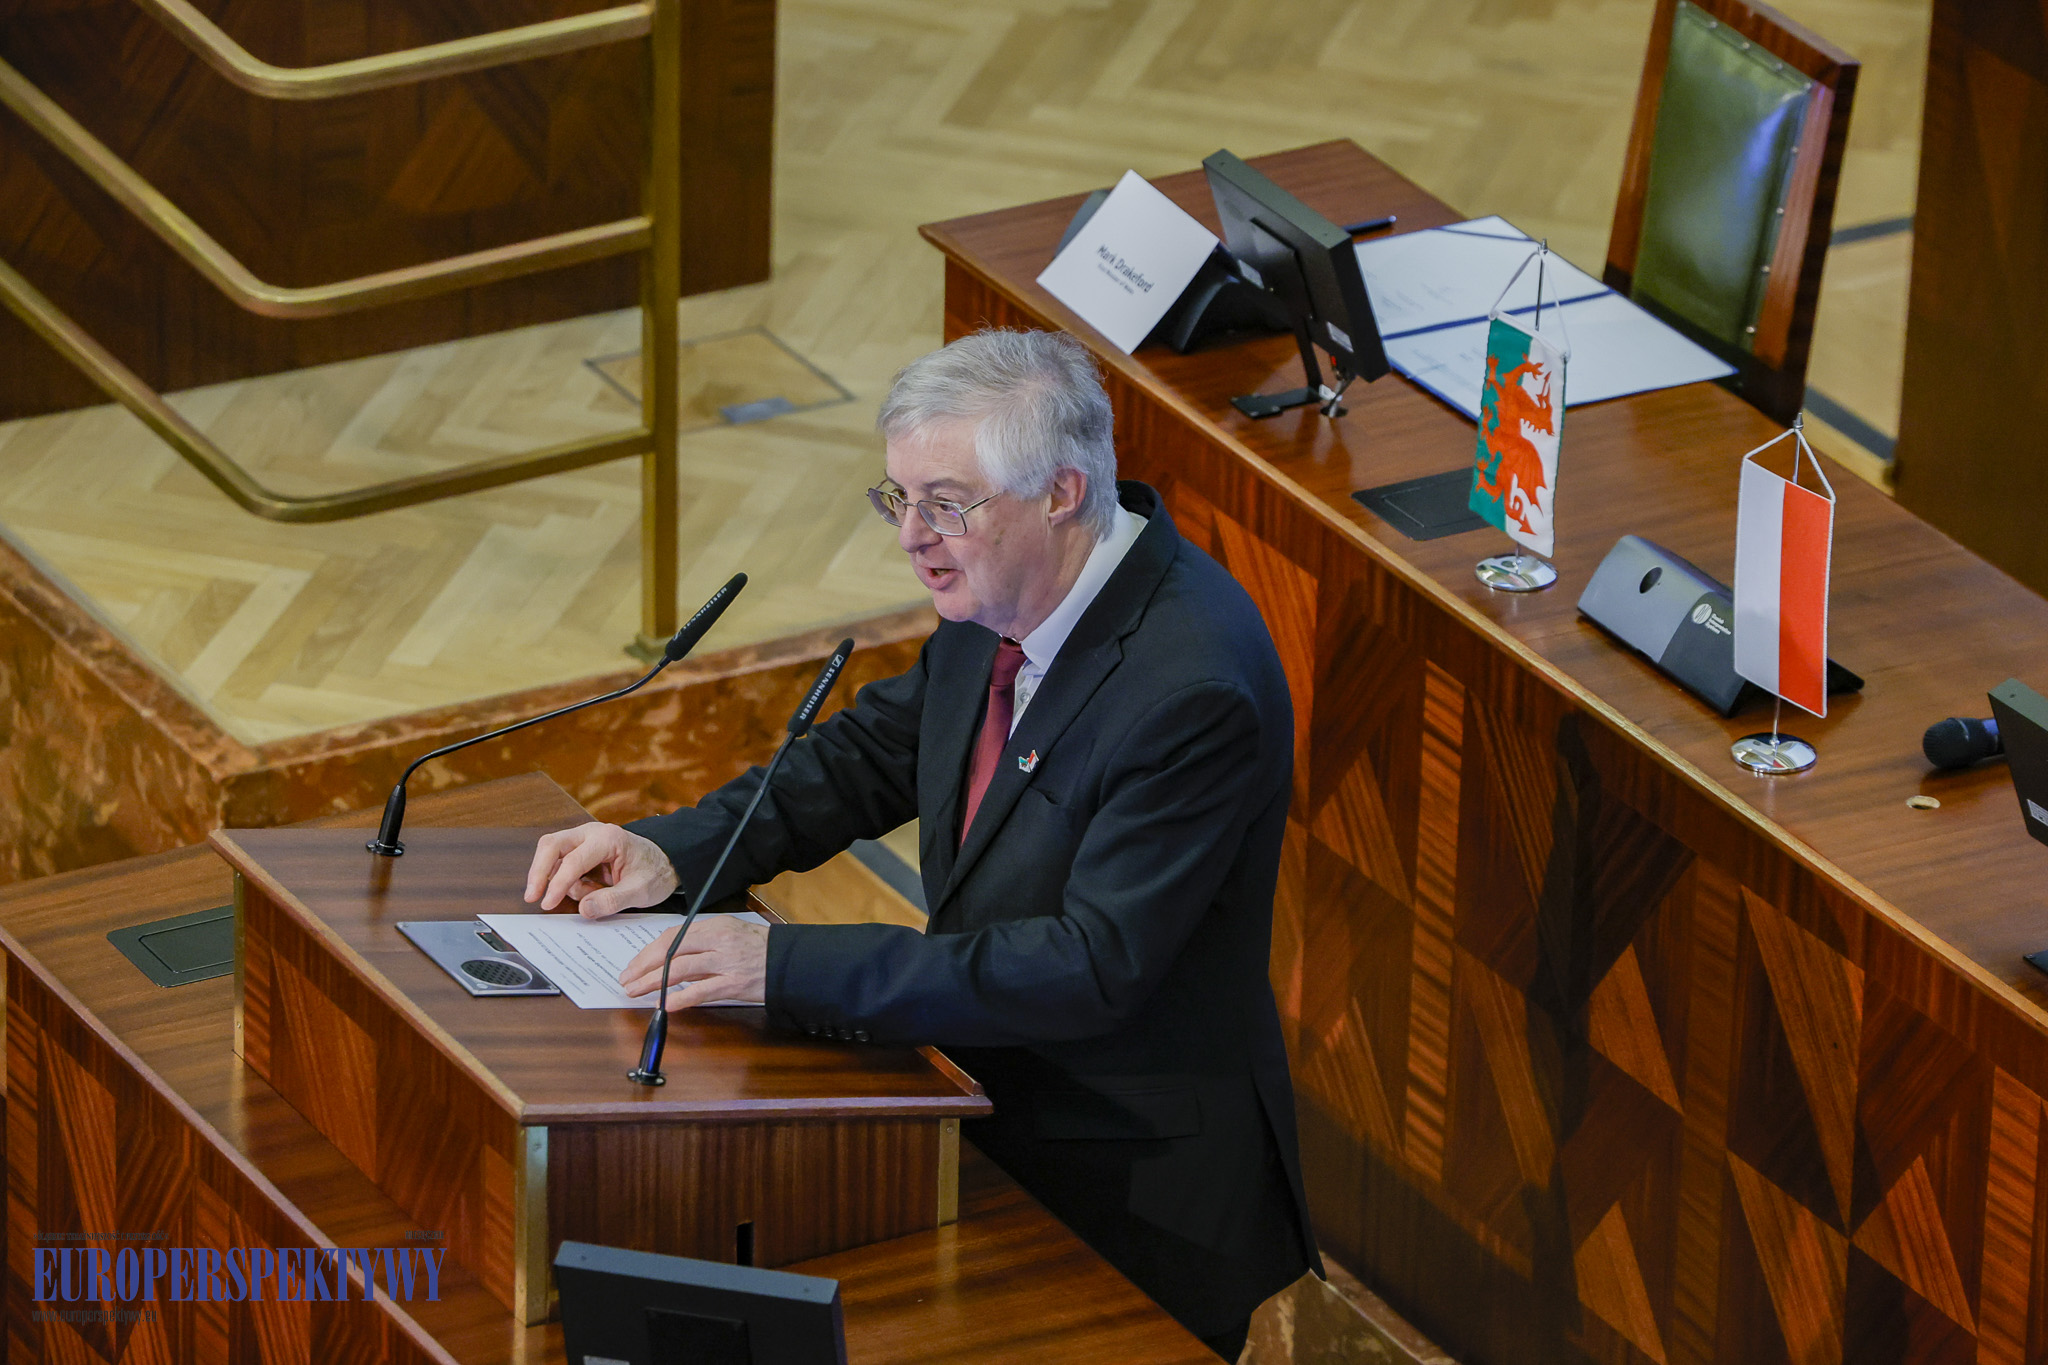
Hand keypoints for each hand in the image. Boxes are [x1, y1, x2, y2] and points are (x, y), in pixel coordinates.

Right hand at [524, 823, 678, 917]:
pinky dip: (565, 880)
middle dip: (539, 872)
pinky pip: (560, 864)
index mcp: (608, 838)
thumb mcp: (641, 891)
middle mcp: (591, 832)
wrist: (666, 862)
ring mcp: (583, 839)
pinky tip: (589, 889)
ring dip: (557, 879)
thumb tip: (584, 910)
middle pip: (551, 845)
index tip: (547, 904)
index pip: (573, 860)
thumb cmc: (655, 872)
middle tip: (533, 897)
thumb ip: (613, 901)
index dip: (557, 883)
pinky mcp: (579, 850)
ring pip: (551, 854)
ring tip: (590, 894)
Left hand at [618, 915, 768, 1008]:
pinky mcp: (734, 984)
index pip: (672, 936)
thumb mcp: (729, 934)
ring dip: (653, 983)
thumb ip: (701, 945)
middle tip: (627, 981)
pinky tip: (666, 1005)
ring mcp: (726, 962)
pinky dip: (681, 998)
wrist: (790, 962)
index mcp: (714, 926)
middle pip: (671, 952)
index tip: (634, 966)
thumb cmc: (758, 949)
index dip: (648, 952)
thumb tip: (668, 959)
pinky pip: (701, 991)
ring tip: (637, 992)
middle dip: (643, 968)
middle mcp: (718, 941)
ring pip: (680, 970)